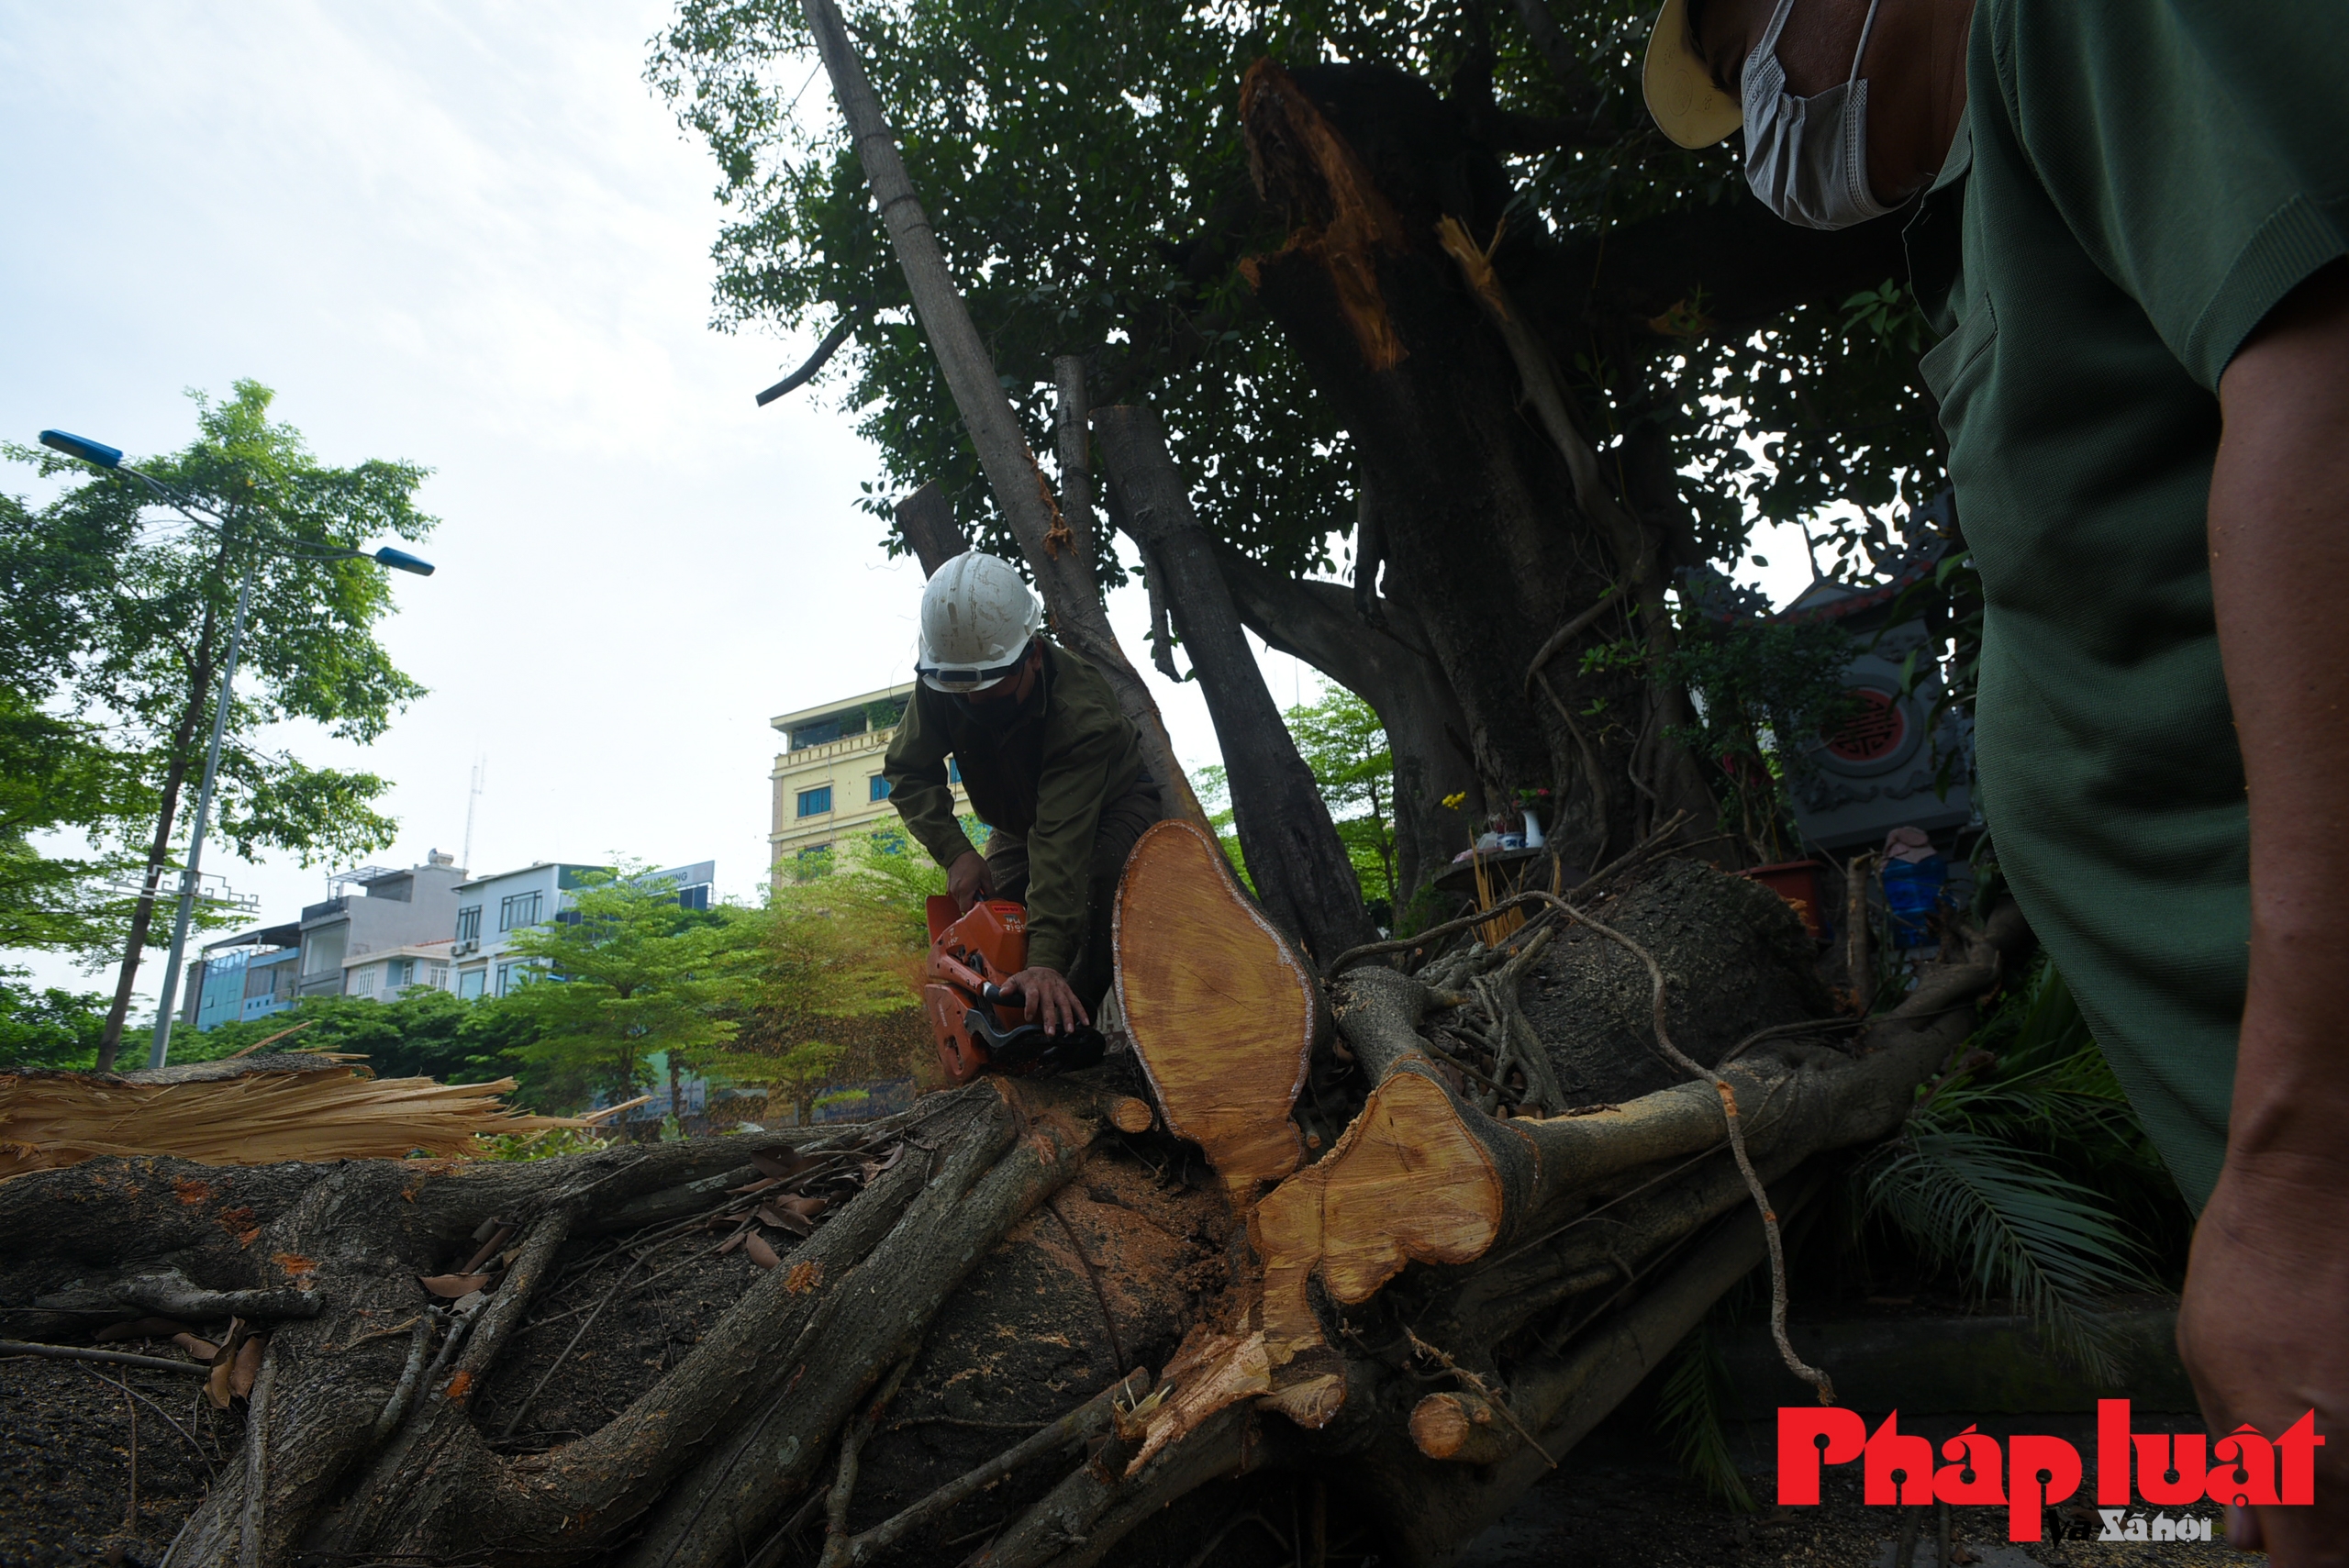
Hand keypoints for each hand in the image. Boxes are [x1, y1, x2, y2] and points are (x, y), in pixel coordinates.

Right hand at [947, 851, 992, 912]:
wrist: (958, 853)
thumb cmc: (972, 862)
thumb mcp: (985, 875)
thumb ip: (990, 890)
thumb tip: (993, 899)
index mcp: (965, 890)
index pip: (966, 909)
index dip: (974, 908)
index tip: (980, 902)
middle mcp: (956, 892)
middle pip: (963, 907)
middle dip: (971, 903)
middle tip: (978, 893)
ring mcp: (951, 890)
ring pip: (959, 902)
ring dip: (967, 898)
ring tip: (972, 887)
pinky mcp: (949, 887)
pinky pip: (956, 896)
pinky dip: (962, 894)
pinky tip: (967, 885)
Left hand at [997, 966, 1086, 1035]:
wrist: (1045, 966)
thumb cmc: (1029, 978)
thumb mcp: (1016, 979)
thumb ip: (1009, 987)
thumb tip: (1002, 993)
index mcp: (1034, 986)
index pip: (1032, 996)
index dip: (1030, 1007)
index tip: (1029, 1018)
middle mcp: (1048, 988)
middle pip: (1049, 1004)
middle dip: (1050, 1019)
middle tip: (1050, 1033)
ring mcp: (1059, 990)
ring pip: (1065, 1004)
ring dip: (1068, 1017)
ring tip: (1069, 1031)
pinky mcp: (1068, 992)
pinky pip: (1076, 1002)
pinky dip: (1082, 1012)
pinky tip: (1086, 1023)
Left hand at [2177, 1149, 2348, 1562]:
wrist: (2322, 1187)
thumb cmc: (2252, 1269)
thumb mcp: (2208, 1363)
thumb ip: (2236, 1459)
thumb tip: (2244, 1533)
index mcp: (2298, 1469)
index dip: (2300, 1565)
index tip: (2283, 1541)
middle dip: (2331, 1532)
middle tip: (2303, 1484)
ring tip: (2322, 1403)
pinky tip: (2346, 1383)